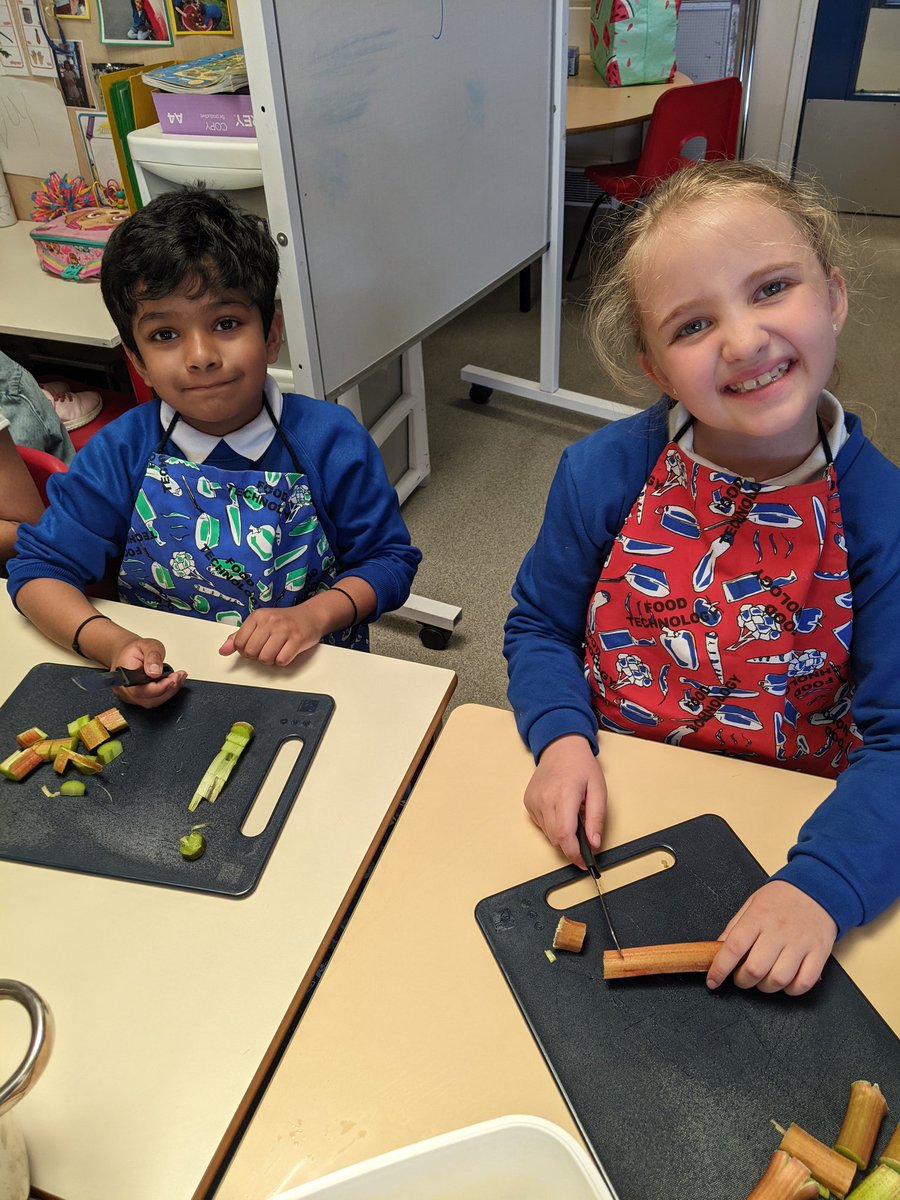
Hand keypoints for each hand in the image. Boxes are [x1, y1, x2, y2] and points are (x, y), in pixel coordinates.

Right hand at [110, 638, 186, 708]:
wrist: (128, 654)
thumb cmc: (135, 650)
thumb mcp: (147, 645)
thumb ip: (152, 657)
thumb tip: (155, 672)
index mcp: (123, 676)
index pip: (140, 690)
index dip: (158, 688)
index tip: (172, 680)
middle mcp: (125, 690)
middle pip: (149, 699)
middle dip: (168, 689)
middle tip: (179, 676)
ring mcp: (132, 697)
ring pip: (154, 701)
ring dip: (170, 691)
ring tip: (178, 677)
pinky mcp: (139, 699)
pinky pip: (154, 700)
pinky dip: (166, 692)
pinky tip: (174, 682)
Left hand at [218, 606, 318, 665]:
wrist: (311, 615)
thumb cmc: (284, 621)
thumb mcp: (260, 623)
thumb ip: (239, 636)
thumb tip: (223, 651)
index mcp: (257, 616)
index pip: (239, 642)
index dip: (244, 650)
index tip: (253, 647)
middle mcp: (270, 621)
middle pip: (251, 652)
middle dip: (257, 656)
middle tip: (266, 650)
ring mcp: (284, 630)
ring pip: (265, 658)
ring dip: (270, 660)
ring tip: (276, 651)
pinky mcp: (297, 640)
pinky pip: (281, 661)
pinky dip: (282, 661)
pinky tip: (285, 652)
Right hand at [523, 734, 606, 865]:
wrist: (560, 747)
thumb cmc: (581, 766)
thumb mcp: (598, 790)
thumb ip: (596, 818)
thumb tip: (594, 843)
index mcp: (564, 795)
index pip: (564, 835)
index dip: (574, 853)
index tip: (584, 863)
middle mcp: (544, 799)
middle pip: (556, 838)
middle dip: (571, 844)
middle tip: (585, 834)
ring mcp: (533, 801)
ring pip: (548, 834)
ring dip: (562, 833)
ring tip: (572, 814)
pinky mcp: (528, 802)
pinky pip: (541, 824)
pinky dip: (552, 824)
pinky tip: (560, 809)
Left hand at [707, 881, 837, 995]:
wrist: (816, 888)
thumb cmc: (780, 899)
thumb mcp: (751, 904)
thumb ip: (734, 928)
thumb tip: (717, 950)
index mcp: (758, 917)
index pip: (734, 947)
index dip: (720, 968)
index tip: (713, 980)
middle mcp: (779, 931)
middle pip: (755, 969)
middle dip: (743, 981)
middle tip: (742, 977)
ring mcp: (800, 943)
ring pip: (779, 979)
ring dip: (766, 987)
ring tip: (763, 979)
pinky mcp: (819, 953)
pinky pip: (804, 983)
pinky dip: (791, 990)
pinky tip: (785, 982)